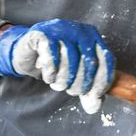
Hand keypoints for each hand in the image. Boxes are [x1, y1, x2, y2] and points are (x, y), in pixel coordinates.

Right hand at [0, 19, 114, 114]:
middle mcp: (80, 31)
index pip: (107, 60)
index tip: (95, 95)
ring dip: (65, 79)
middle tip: (72, 92)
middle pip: (89, 61)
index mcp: (94, 39)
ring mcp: (62, 28)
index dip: (102, 80)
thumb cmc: (58, 66)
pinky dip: (51, 71)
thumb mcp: (77, 78)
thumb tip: (94, 106)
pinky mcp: (43, 32)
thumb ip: (89, 92)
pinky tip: (49, 77)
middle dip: (82, 83)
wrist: (29, 54)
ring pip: (70, 58)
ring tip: (59, 85)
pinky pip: (52, 56)